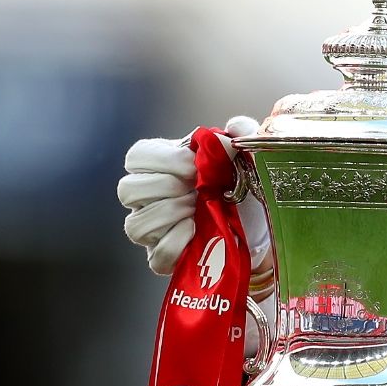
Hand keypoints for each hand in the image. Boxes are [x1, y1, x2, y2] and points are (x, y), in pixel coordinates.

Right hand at [118, 115, 268, 274]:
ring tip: (197, 209)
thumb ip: (243, 132)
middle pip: (127, 190)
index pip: (135, 157)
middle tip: (198, 189)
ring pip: (135, 225)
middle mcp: (148, 199)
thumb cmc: (242, 185)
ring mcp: (153, 231)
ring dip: (170, 214)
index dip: (161, 159)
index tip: (192, 164)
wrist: (259, 223)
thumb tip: (235, 126)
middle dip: (165, 187)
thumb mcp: (245, 154)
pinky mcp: (164, 258)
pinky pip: (155, 257)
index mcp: (160, 167)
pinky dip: (176, 244)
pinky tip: (196, 232)